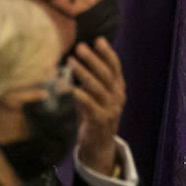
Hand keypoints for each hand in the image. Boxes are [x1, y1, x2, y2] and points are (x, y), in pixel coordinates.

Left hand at [70, 38, 125, 177]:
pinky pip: (88, 104)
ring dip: (83, 73)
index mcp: (118, 88)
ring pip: (97, 88)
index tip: (98, 40)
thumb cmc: (95, 114)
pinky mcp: (100, 121)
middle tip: (80, 47)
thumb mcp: (99, 95)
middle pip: (106, 75)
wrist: (99, 145)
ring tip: (70, 61)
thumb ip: (94, 79)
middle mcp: (117, 97)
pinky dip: (77, 94)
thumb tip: (76, 56)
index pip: (115, 67)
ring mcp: (110, 109)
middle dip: (93, 60)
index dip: (107, 53)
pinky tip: (67, 86)